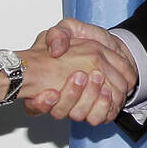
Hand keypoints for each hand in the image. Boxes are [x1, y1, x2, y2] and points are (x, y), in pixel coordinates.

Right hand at [23, 18, 138, 125]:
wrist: (112, 47)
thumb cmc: (87, 39)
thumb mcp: (69, 28)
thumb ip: (58, 35)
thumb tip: (56, 50)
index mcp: (46, 83)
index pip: (34, 105)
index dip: (40, 104)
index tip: (51, 92)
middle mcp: (61, 100)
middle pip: (59, 111)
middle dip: (70, 95)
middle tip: (81, 75)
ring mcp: (78, 106)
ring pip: (79, 115)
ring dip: (88, 99)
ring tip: (97, 79)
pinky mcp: (97, 111)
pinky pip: (98, 118)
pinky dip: (104, 106)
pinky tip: (107, 92)